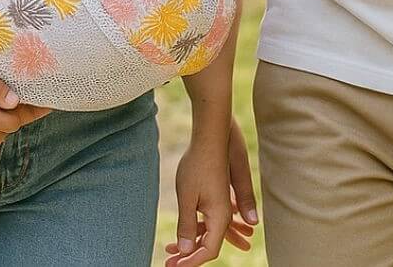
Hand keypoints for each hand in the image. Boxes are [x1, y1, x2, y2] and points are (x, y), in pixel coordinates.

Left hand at [164, 116, 258, 266]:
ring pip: (208, 232)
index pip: (208, 251)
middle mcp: (224, 214)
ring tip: (171, 249)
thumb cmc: (197, 166)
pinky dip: (196, 229)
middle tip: (168, 261)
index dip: (191, 262)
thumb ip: (187, 226)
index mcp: (220, 217)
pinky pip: (209, 220)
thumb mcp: (187, 198)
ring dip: (192, 242)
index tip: (173, 266)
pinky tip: (184, 233)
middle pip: (209, 244)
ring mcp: (221, 205)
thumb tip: (185, 251)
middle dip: (189, 255)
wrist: (209, 138)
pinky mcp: (216, 196)